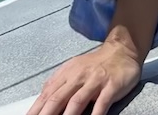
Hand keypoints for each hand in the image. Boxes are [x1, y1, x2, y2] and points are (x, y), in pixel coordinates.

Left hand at [27, 38, 141, 114]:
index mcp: (66, 73)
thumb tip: (40, 100)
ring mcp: (95, 80)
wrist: (122, 49)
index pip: (46, 95)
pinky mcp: (112, 85)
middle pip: (57, 98)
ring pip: (77, 101)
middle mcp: (78, 76)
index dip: (35, 110)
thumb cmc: (95, 64)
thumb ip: (57, 83)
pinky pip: (102, 103)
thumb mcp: (73, 69)